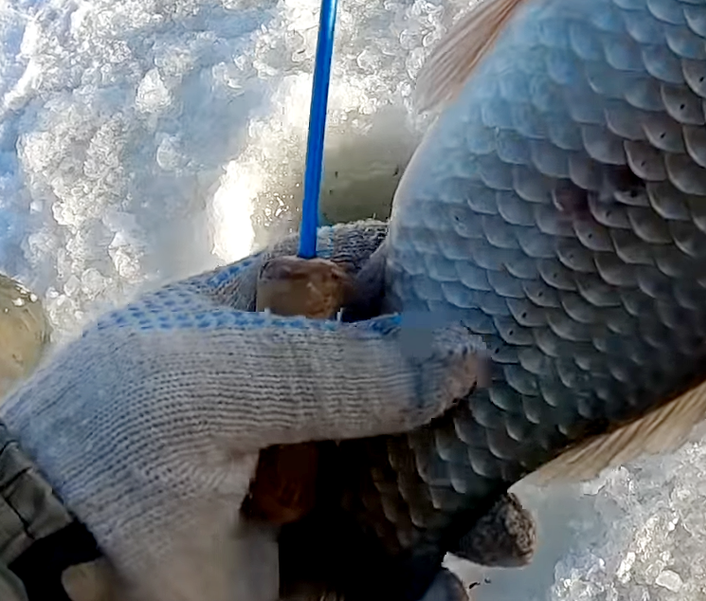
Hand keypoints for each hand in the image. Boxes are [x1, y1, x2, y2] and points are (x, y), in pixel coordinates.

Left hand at [0, 223, 532, 600]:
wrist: (44, 581)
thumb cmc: (115, 447)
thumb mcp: (220, 379)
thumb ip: (346, 364)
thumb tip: (469, 354)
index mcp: (255, 318)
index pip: (357, 274)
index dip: (426, 273)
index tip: (497, 284)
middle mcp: (286, 394)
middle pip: (403, 380)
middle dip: (468, 405)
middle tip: (521, 426)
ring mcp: (296, 481)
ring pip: (407, 477)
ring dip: (465, 503)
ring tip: (506, 539)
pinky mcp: (298, 563)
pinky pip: (383, 565)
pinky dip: (427, 581)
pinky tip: (453, 589)